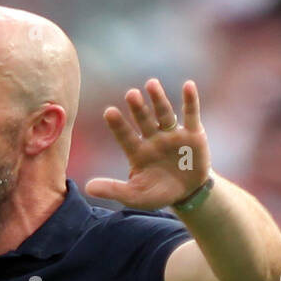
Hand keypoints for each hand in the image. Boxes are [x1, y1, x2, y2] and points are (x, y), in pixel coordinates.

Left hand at [85, 79, 210, 210]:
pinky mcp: (193, 134)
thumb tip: (87, 188)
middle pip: (144, 120)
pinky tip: (188, 85)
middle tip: (130, 94)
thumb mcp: (135, 196)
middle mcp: (153, 139)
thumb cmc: (157, 193)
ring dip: (158, 99)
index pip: (125, 136)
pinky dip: (190, 100)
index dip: (118, 125)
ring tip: (151, 84)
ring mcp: (172, 135)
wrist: (187, 194)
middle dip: (138, 108)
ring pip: (164, 114)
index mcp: (137, 152)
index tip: (109, 112)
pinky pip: (191, 115)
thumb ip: (113, 190)